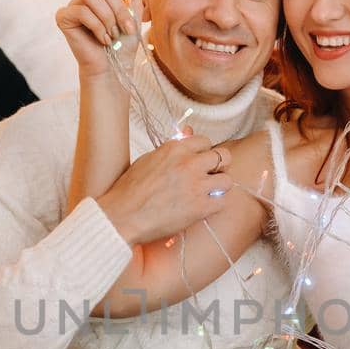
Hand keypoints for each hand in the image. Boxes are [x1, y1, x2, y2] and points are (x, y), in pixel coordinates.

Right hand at [55, 0, 144, 79]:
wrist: (113, 67)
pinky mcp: (64, 16)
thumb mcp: (134, 12)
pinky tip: (102, 39)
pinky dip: (96, 27)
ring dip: (107, 19)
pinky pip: (81, 11)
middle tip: (127, 29)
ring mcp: (75, 4)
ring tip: (113, 36)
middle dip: (119, 9)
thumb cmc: (123, 43)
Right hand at [95, 132, 235, 244]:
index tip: (199, 163)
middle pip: (223, 156)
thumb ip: (172, 148)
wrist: (122, 216)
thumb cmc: (130, 190)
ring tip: (207, 194)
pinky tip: (204, 207)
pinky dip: (216, 205)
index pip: (205, 141)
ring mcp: (196, 185)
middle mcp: (188, 163)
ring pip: (227, 180)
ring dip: (220, 187)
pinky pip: (223, 202)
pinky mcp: (200, 207)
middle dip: (219, 166)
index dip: (204, 153)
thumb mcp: (149, 159)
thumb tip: (188, 132)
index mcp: (174, 149)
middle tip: (210, 177)